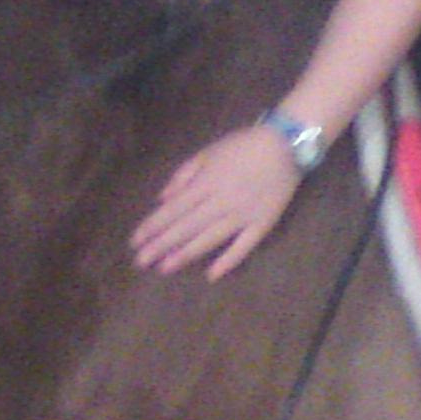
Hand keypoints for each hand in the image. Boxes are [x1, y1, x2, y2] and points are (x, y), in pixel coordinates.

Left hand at [131, 125, 302, 278]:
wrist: (285, 144)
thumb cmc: (243, 146)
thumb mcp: (208, 152)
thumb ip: (183, 175)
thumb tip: (162, 199)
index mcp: (205, 182)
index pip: (173, 209)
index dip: (153, 226)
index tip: (135, 241)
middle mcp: (220, 201)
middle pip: (186, 227)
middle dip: (161, 244)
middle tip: (141, 262)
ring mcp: (242, 215)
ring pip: (209, 238)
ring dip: (186, 254)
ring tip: (165, 268)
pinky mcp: (262, 224)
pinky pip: (243, 246)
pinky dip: (228, 261)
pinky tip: (212, 275)